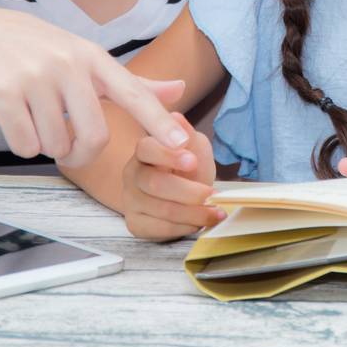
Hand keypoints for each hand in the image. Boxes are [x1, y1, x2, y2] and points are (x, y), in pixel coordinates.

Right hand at [0, 7, 187, 165]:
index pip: (135, 93)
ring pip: (56, 146)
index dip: (159, 121)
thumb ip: (133, 83)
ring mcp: (35, 78)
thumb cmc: (43, 52)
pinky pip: (25, 146)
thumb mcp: (88, 59)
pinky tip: (16, 121)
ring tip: (37, 121)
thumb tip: (180, 90)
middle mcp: (69, 65)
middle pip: (95, 137)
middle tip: (70, 152)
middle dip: (82, 156)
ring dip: (48, 146)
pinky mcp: (2, 93)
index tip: (182, 143)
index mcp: (94, 59)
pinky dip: (23, 145)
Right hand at [120, 111, 224, 240]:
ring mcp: (130, 199)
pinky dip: (184, 227)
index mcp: (145, 150)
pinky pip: (159, 228)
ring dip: (194, 213)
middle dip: (189, 192)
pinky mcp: (135, 223)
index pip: (148, 149)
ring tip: (215, 212)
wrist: (183, 193)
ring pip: (161, 209)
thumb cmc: (188, 167)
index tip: (193, 162)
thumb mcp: (194, 146)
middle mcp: (132, 174)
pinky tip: (198, 223)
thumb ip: (187, 134)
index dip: (170, 156)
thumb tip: (176, 117)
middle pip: (156, 184)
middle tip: (212, 195)